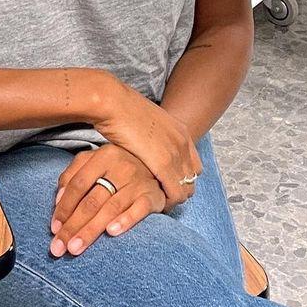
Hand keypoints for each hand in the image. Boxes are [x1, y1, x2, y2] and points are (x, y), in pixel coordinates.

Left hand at [49, 144, 165, 256]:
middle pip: (92, 200)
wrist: (155, 169)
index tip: (54, 229)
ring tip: (75, 248)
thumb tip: (57, 202)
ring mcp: (138, 181)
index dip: (63, 207)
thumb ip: (72, 177)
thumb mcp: (94, 163)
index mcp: (103, 156)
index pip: (78, 184)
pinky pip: (139, 209)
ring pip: (110, 208)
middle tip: (59, 248)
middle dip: (73, 226)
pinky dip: (125, 220)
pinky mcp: (153, 195)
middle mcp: (121, 166)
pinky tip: (111, 232)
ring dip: (91, 230)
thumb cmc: (117, 170)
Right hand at [92, 78, 201, 207]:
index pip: (194, 165)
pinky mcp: (164, 164)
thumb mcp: (146, 123)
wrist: (113, 103)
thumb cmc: (121, 112)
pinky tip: (153, 204)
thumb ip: (153, 137)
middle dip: (179, 190)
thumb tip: (147, 147)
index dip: (181, 178)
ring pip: (186, 188)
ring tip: (156, 202)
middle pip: (193, 178)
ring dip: (173, 198)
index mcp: (181, 131)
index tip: (165, 185)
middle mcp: (184, 142)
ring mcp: (176, 153)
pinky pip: (175, 193)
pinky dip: (167, 202)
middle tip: (160, 197)